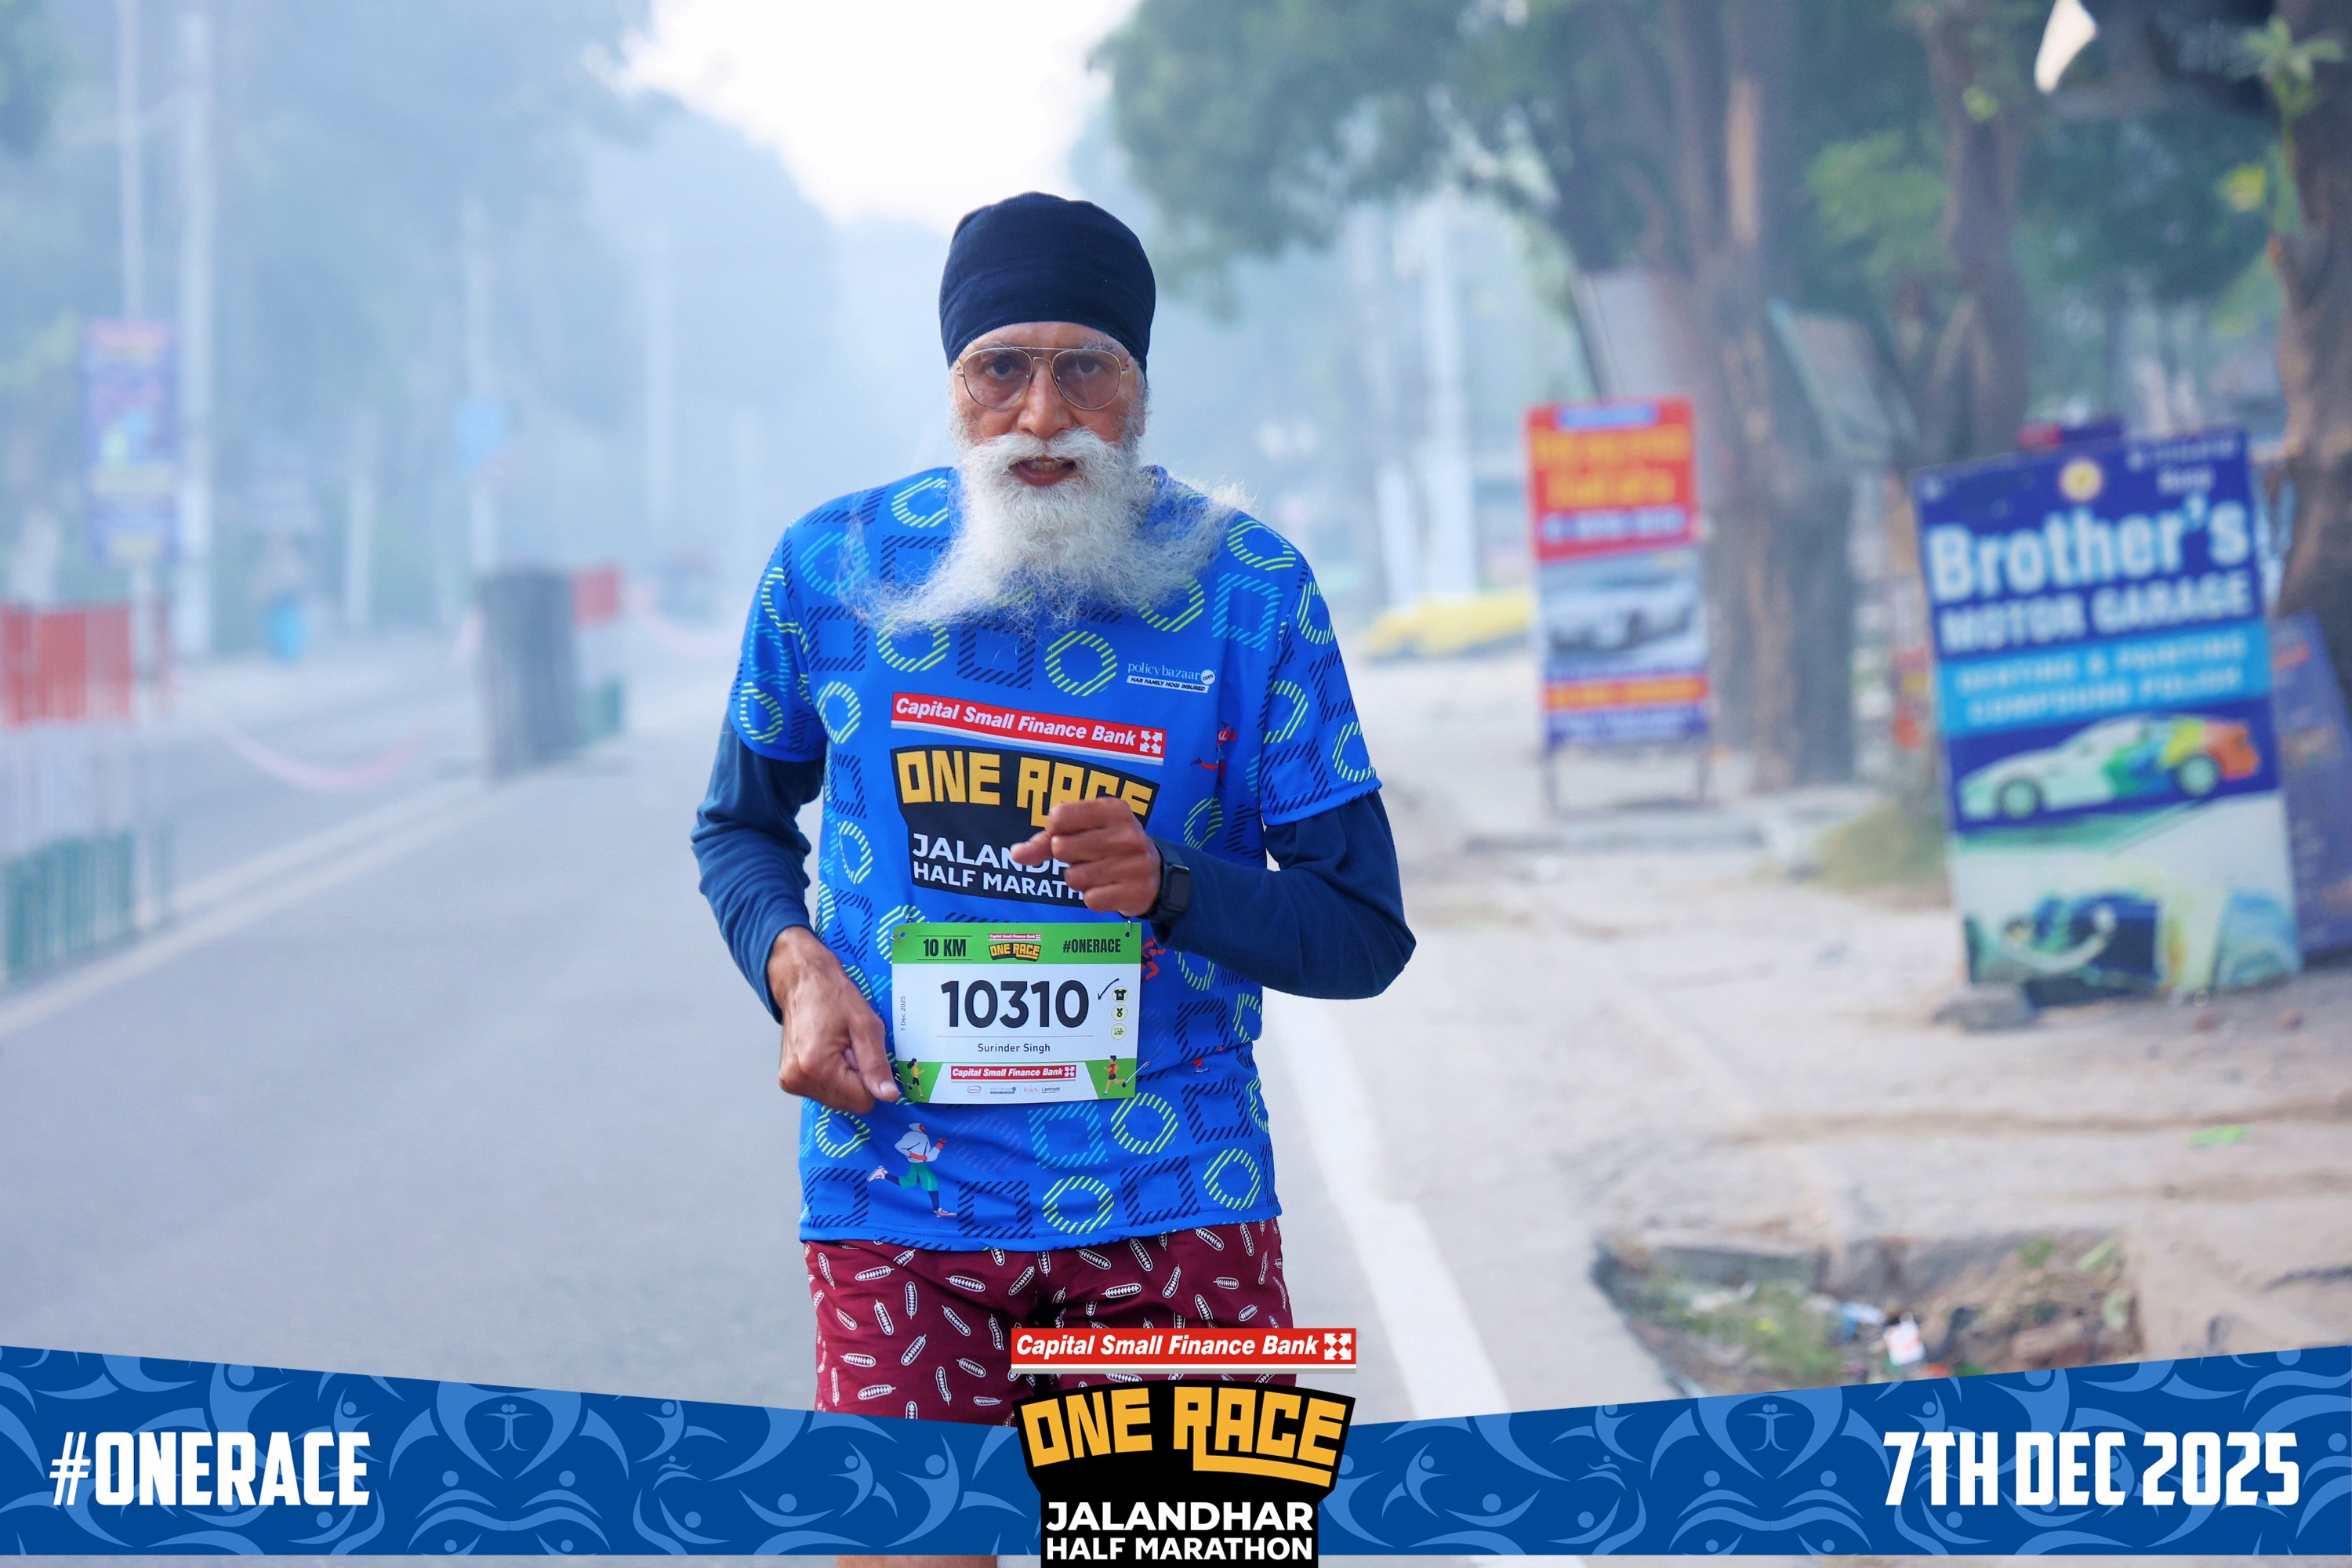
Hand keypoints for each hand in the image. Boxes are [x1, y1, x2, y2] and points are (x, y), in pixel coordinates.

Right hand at [766, 926, 899, 1112]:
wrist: (802, 980)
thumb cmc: (834, 996)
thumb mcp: (866, 1025)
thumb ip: (877, 1065)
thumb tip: (888, 1096)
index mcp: (817, 1067)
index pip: (862, 1101)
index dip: (870, 1079)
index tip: (860, 1052)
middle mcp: (799, 1079)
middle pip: (848, 1103)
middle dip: (856, 1079)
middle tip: (849, 1047)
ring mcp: (790, 1081)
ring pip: (836, 1099)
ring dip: (844, 1077)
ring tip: (838, 1047)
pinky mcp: (789, 1080)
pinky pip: (823, 1091)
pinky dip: (831, 1076)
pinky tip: (827, 1051)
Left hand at [1010, 796, 1162, 916]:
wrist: (1155, 873)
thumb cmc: (1110, 846)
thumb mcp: (1084, 831)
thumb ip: (1045, 840)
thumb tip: (1015, 854)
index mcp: (1113, 809)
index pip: (1059, 816)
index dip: (1054, 830)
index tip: (1068, 833)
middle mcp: (1127, 834)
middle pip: (1062, 848)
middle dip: (1067, 857)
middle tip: (1088, 855)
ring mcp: (1134, 864)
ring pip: (1073, 878)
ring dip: (1079, 879)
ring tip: (1100, 872)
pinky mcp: (1135, 892)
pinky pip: (1090, 899)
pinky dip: (1094, 897)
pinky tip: (1110, 888)